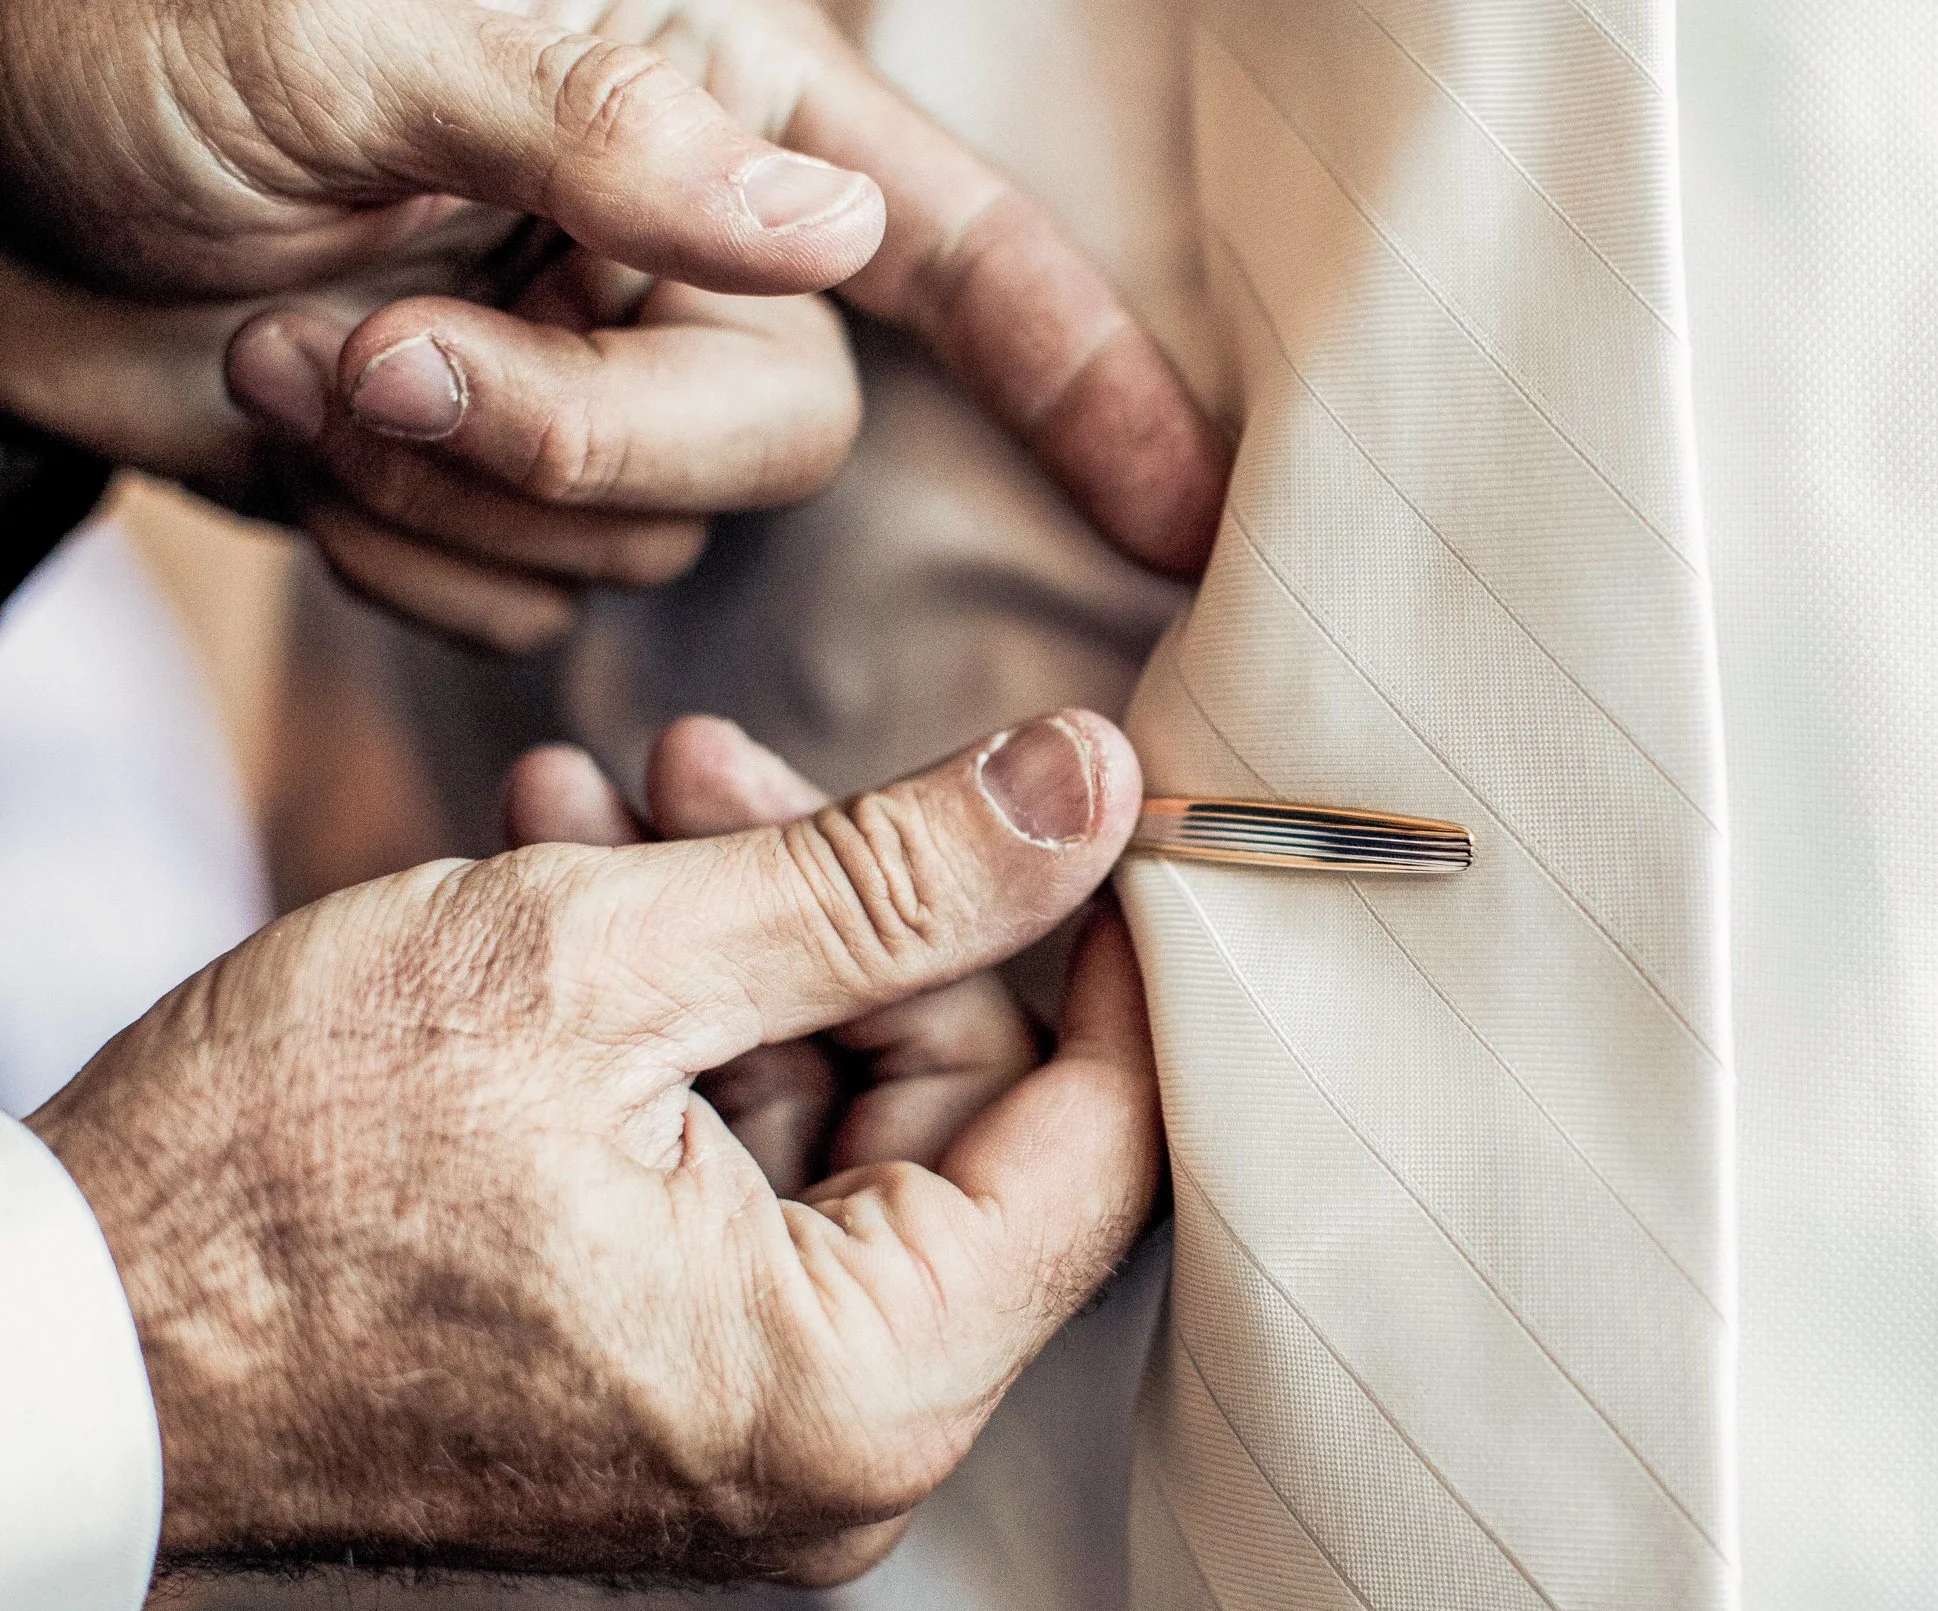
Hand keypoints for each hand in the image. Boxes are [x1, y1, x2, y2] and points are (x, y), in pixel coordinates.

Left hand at [0, 0, 1226, 647]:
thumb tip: (826, 233)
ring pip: (636, 546)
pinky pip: (518, 607)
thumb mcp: (362, 34)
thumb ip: (606, 124)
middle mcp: (675, 254)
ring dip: (451, 488)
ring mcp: (583, 387)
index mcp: (705, 109)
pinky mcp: (483, 499)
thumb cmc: (137, 24)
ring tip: (297, 360)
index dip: (1084, 373)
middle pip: (774, 439)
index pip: (955, 245)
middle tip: (384, 354)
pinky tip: (307, 442)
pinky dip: (399, 556)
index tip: (1184, 514)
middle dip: (575, 433)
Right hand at [27, 709, 1162, 1581]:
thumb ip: (887, 875)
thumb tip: (1093, 786)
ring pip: (839, 1118)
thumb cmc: (285, 1177)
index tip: (1053, 798)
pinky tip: (577, 881)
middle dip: (850, 909)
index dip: (1094, 941)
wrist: (58, 1341)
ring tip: (606, 800)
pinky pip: (743, 1175)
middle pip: (961, 1112)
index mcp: (864, 1380)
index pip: (1103, 1135)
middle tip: (714, 762)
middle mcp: (839, 1442)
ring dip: (742, 936)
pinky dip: (681, 1031)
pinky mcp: (668, 1381)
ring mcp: (751, 1422)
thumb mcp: (610, 961)